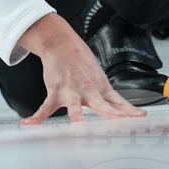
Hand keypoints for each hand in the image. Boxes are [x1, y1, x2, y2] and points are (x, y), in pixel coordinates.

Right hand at [17, 13, 146, 124]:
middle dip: (109, 112)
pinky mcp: (55, 90)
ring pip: (74, 105)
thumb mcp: (99, 78)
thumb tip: (124, 111)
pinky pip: (45, 107)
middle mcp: (88, 90)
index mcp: (100, 88)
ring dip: (76, 113)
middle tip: (119, 118)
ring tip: (77, 122)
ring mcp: (71, 90)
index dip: (129, 109)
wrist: (62, 44)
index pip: (118, 101)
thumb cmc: (82, 63)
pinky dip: (37, 117)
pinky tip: (29, 124)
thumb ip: (108, 98)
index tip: (139, 116)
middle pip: (101, 103)